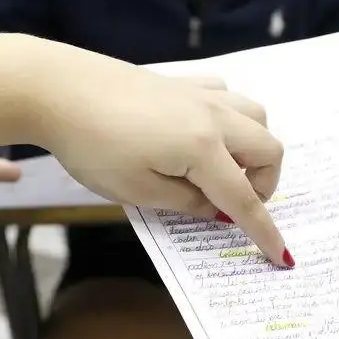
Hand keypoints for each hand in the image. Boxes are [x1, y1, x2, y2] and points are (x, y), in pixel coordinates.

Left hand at [30, 51, 291, 267]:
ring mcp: (201, 95)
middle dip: (264, 184)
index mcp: (203, 149)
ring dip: (253, 148)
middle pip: (268, 151)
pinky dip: (231, 119)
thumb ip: (186, 202)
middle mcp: (214, 118)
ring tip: (223, 168)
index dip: (263, 231)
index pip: (244, 198)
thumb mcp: (137, 190)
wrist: (58, 88)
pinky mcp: (184, 82)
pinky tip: (202, 133)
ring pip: (257, 116)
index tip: (280, 256)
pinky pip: (228, 96)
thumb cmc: (92, 145)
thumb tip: (217, 208)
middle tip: (232, 204)